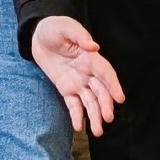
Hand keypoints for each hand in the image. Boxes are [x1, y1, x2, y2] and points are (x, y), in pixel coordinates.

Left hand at [31, 17, 124, 135]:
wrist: (39, 35)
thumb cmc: (56, 28)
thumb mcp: (67, 27)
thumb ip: (80, 37)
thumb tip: (94, 47)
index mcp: (91, 58)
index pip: (106, 74)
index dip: (114, 86)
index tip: (120, 99)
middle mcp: (88, 72)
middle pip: (100, 92)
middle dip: (105, 105)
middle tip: (108, 119)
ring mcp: (78, 82)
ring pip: (90, 102)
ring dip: (95, 116)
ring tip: (98, 132)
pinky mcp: (66, 89)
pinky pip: (73, 105)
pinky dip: (76, 116)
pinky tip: (79, 127)